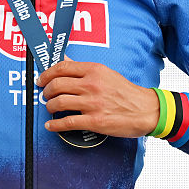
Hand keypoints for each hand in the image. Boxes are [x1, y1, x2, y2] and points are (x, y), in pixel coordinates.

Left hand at [37, 59, 158, 137]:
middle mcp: (91, 84)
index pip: (62, 67)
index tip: (42, 79)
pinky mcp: (94, 121)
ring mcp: (92, 103)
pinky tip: (51, 125)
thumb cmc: (126, 92)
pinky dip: (54, 125)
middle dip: (46, 91)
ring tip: (50, 108)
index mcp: (94, 70)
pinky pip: (67, 122)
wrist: (146, 110)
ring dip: (49, 106)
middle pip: (57, 85)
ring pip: (58, 102)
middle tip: (45, 94)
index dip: (47, 73)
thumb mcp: (106, 73)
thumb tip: (65, 62)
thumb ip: (85, 70)